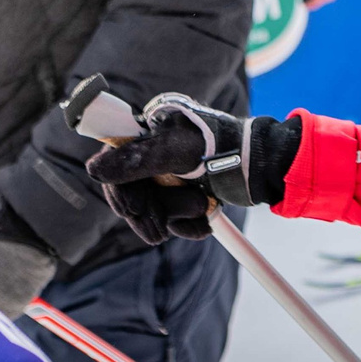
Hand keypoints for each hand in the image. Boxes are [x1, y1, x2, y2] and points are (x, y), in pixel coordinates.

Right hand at [83, 95, 303, 244]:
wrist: (267, 166)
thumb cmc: (228, 148)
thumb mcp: (181, 151)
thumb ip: (138, 160)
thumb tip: (93, 169)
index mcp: (152, 129)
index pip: (116, 162)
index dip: (120, 189)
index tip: (133, 210)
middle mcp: (157, 149)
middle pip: (132, 189)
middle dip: (150, 211)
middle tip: (161, 231)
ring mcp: (171, 171)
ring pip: (153, 206)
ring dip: (175, 216)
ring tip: (202, 208)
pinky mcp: (185, 189)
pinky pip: (172, 216)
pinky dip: (186, 225)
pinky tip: (204, 225)